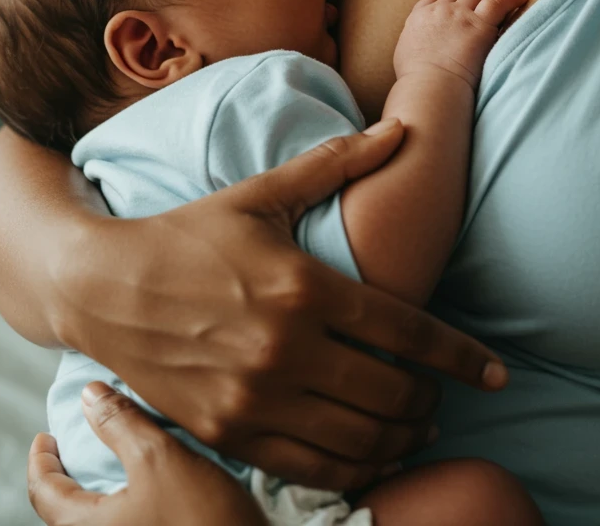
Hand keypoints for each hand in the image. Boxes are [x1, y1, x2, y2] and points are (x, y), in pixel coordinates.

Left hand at [27, 382, 267, 524]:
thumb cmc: (201, 521)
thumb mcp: (160, 458)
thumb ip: (121, 423)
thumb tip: (89, 394)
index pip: (45, 493)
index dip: (42, 460)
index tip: (45, 436)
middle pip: (71, 512)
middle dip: (72, 475)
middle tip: (82, 443)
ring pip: (103, 520)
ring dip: (104, 489)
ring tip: (119, 458)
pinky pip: (129, 525)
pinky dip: (130, 502)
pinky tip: (155, 484)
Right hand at [58, 120, 508, 494]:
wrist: (103, 288)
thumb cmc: (189, 234)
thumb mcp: (261, 192)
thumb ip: (335, 164)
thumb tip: (399, 130)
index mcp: (303, 286)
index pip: (405, 330)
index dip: (460, 357)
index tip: (495, 373)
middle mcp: (285, 348)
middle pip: (390, 394)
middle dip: (432, 401)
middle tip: (445, 397)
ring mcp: (255, 397)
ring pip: (356, 440)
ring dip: (401, 439)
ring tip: (416, 426)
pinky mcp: (228, 432)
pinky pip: (309, 467)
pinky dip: (352, 469)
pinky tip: (369, 455)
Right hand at [393, 0, 528, 87]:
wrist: (430, 85)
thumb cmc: (417, 80)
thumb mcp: (404, 55)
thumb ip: (413, 42)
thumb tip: (418, 47)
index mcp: (419, 17)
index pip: (434, 0)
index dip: (447, 4)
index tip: (455, 12)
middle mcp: (439, 10)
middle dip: (467, 1)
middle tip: (479, 12)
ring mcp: (460, 14)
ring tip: (498, 6)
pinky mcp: (480, 23)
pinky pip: (499, 1)